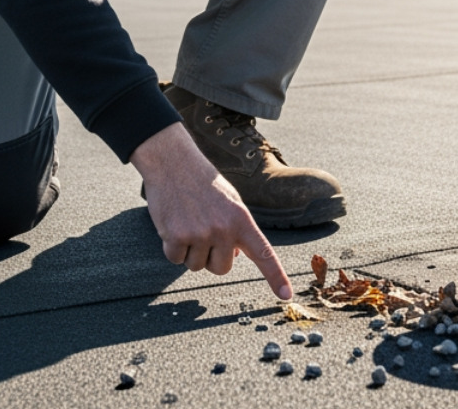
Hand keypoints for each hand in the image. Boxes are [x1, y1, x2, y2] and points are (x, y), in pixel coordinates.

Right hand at [130, 123, 292, 299]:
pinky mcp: (176, 236)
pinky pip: (175, 259)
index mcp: (242, 219)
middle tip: (203, 230)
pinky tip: (173, 223)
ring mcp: (199, 234)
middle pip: (221, 269)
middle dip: (211, 257)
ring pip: (196, 266)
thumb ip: (237, 228)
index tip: (285, 295)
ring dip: (190, 250)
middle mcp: (223, 229)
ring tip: (188, 221)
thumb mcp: (230, 202)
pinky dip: (172, 247)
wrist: (173, 162)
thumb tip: (234, 256)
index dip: (275, 276)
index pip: (263, 253)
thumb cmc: (203, 183)